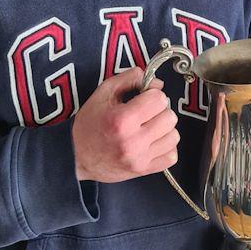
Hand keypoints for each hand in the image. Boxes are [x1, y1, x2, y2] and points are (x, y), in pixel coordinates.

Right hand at [71, 67, 178, 181]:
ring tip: (149, 127)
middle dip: (160, 111)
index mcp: (122, 120)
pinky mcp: (143, 170)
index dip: (152, 95)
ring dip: (164, 129)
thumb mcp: (103, 93)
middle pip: (169, 117)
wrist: (76, 156)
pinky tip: (153, 142)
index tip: (144, 98)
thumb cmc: (89, 123)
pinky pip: (171, 156)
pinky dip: (166, 147)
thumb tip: (157, 83)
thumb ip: (129, 79)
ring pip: (173, 136)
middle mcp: (133, 141)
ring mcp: (139, 158)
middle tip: (146, 113)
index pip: (159, 99)